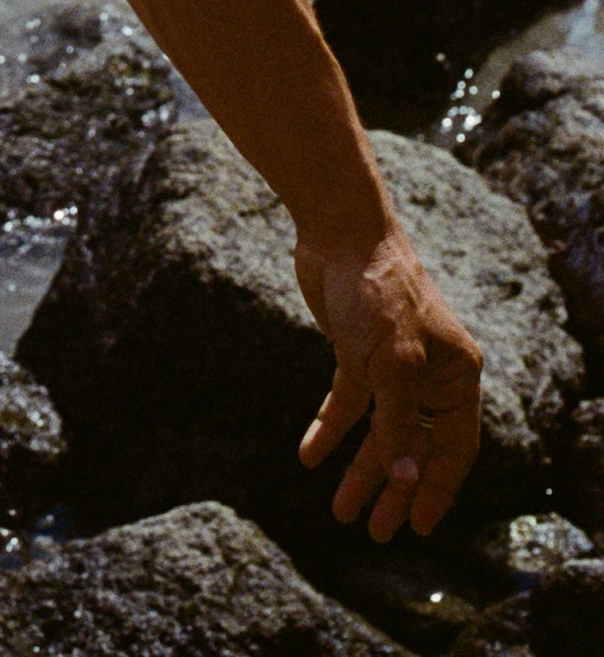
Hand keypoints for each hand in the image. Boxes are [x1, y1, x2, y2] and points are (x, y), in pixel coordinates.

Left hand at [294, 225, 482, 540]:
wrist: (339, 234)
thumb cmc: (378, 294)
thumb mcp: (391, 364)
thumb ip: (397, 422)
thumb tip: (404, 478)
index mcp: (456, 377)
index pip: (453, 449)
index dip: (436, 488)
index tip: (418, 527)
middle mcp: (428, 375)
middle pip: (413, 446)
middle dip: (393, 489)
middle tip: (375, 531)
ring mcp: (390, 364)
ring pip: (378, 429)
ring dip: (360, 468)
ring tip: (340, 508)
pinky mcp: (353, 352)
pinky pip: (345, 402)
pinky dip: (329, 428)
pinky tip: (309, 454)